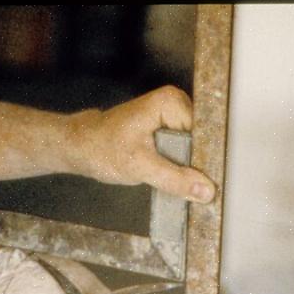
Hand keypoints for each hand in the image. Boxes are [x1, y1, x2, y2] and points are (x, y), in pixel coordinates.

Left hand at [64, 85, 216, 202]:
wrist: (81, 147)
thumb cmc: (102, 149)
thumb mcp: (140, 167)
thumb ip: (175, 179)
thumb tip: (206, 190)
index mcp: (171, 102)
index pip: (205, 133)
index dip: (208, 159)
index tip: (212, 183)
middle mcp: (176, 104)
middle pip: (204, 141)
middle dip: (202, 166)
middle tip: (203, 191)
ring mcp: (174, 118)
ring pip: (197, 149)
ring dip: (194, 170)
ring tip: (194, 189)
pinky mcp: (169, 131)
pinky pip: (187, 152)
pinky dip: (185, 169)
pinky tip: (185, 183)